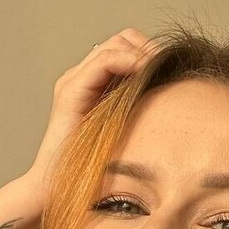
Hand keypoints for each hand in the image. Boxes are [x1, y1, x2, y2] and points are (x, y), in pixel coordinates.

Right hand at [28, 27, 159, 198]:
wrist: (56, 187)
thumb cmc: (90, 170)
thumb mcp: (124, 133)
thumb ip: (137, 111)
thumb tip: (168, 98)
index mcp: (92, 86)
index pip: (125, 49)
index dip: (150, 52)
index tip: (172, 68)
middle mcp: (80, 79)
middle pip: (122, 40)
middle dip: (149, 48)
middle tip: (170, 67)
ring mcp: (73, 83)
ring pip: (115, 45)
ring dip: (143, 53)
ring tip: (161, 70)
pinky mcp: (71, 92)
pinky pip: (105, 61)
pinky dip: (129, 61)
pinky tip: (145, 73)